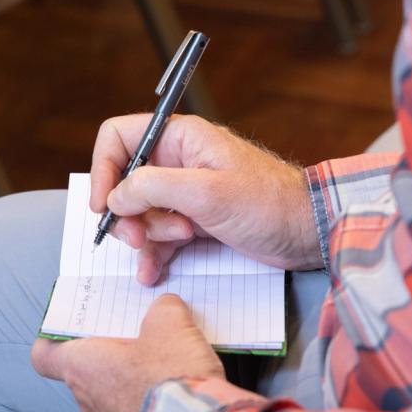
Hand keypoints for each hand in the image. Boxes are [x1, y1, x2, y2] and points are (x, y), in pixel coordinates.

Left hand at [30, 294, 224, 411]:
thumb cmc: (168, 377)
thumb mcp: (169, 324)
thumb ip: (161, 309)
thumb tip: (164, 309)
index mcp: (82, 366)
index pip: (44, 355)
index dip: (54, 338)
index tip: (72, 326)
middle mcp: (87, 398)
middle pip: (85, 369)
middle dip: (109, 350)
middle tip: (136, 331)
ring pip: (112, 391)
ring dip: (131, 375)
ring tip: (166, 358)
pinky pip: (136, 410)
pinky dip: (150, 398)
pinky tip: (178, 385)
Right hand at [91, 114, 320, 283]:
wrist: (308, 233)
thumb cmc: (268, 203)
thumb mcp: (207, 192)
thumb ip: (155, 188)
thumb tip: (115, 197)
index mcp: (180, 138)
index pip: (119, 138)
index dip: (103, 169)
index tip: (104, 206)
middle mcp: (178, 161)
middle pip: (125, 182)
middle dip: (129, 213)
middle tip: (141, 237)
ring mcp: (186, 193)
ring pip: (141, 213)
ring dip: (148, 235)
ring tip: (179, 241)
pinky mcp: (196, 221)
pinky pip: (160, 236)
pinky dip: (154, 254)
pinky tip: (152, 273)